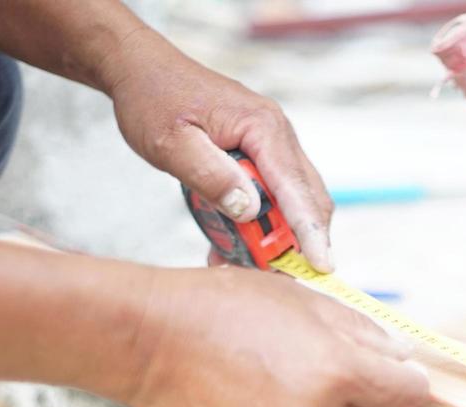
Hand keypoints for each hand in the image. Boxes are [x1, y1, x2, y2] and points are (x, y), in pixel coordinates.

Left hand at [103, 30, 334, 271]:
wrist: (143, 71)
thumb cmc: (154, 100)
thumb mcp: (171, 143)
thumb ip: (210, 175)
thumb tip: (249, 209)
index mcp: (262, 127)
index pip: (296, 188)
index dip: (310, 230)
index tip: (322, 264)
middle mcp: (277, 134)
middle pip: (307, 196)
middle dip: (301, 240)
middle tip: (279, 276)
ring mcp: (272, 144)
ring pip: (294, 199)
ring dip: (277, 235)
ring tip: (245, 263)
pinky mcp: (261, 154)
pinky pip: (274, 193)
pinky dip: (262, 223)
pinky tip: (232, 243)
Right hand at [126, 267, 430, 406]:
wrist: (148, 342)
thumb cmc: (221, 310)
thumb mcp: (303, 300)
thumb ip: (362, 333)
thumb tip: (400, 359)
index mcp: (336, 371)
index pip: (410, 397)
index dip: (406, 384)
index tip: (397, 379)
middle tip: (346, 383)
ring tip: (298, 395)